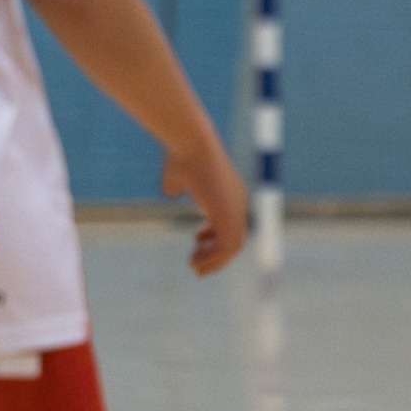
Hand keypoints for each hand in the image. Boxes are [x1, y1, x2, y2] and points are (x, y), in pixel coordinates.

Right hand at [161, 135, 250, 276]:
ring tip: (193, 266)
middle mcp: (238, 202)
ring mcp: (236, 209)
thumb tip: (171, 192)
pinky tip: (195, 261)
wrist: (191, 143)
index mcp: (230, 192)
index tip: (195, 239)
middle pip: (235, 238)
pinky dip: (213, 258)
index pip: (230, 223)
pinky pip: (227, 247)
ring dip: (214, 261)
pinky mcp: (228, 215)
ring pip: (233, 246)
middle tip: (194, 263)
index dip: (214, 235)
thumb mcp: (178, 174)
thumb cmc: (181, 155)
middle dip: (216, 253)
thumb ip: (178, 185)